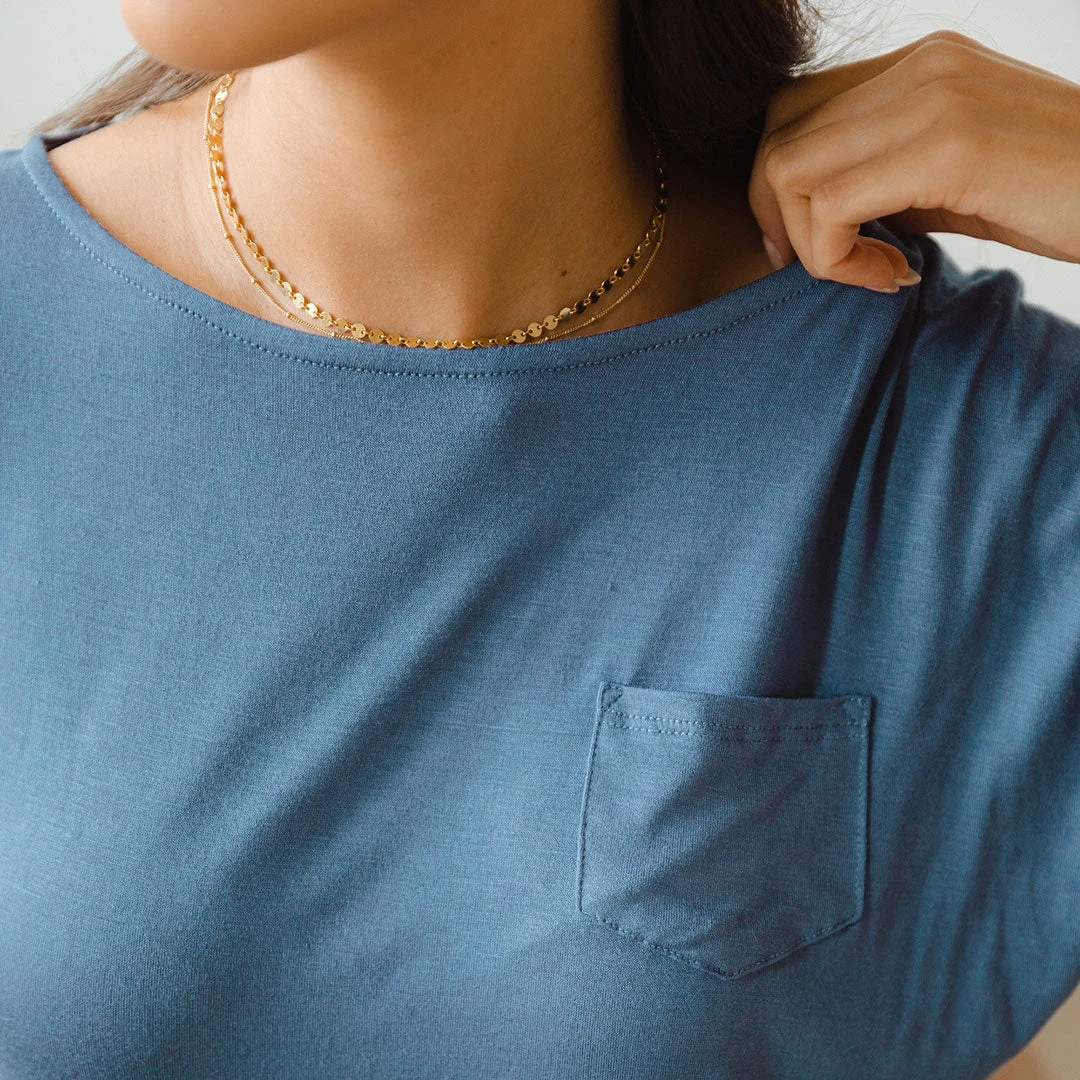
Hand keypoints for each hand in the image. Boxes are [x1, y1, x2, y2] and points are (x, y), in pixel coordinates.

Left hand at [747, 29, 1079, 292]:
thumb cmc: (1058, 196)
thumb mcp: (956, 179)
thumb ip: (887, 180)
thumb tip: (819, 217)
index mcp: (918, 64)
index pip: (793, 112)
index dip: (779, 188)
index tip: (815, 245)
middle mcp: (918, 64)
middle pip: (776, 137)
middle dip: (779, 217)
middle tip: (826, 266)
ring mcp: (932, 95)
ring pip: (789, 171)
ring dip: (810, 244)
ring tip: (871, 273)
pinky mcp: (949, 144)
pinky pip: (832, 207)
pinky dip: (838, 260)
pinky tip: (894, 278)